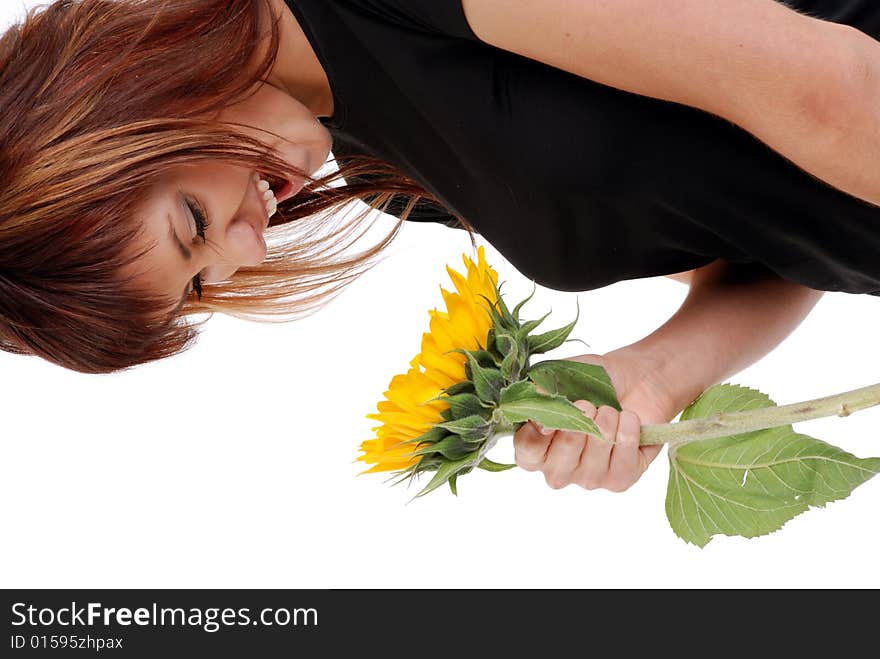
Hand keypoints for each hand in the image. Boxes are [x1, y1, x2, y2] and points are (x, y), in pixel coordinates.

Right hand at [513, 350, 679, 491]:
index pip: (526, 450)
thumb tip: (536, 393)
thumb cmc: (594, 382)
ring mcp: (587, 478)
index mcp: (536, 445)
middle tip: (588, 403)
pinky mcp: (618, 481)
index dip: (537, 431)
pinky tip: (627, 421)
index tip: (554, 410)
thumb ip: (544, 386)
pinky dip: (629, 430)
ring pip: (596, 452)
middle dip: (580, 419)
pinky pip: (624, 458)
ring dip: (607, 420)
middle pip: (561, 455)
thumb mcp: (565, 375)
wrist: (636, 382)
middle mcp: (557, 468)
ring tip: (610, 411)